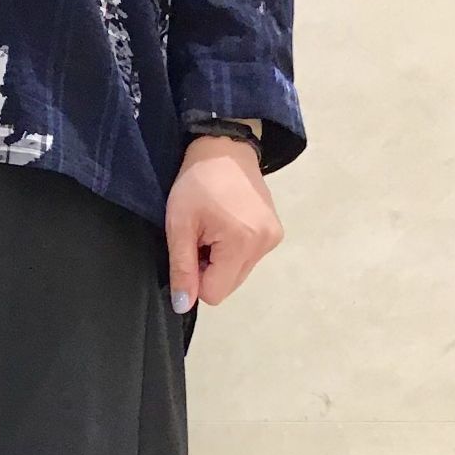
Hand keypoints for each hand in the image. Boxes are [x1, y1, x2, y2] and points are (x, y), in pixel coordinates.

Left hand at [165, 136, 283, 312]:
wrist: (225, 147)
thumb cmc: (197, 182)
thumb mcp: (179, 225)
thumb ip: (182, 269)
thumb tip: (183, 306)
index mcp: (242, 243)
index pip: (214, 293)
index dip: (196, 279)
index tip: (191, 250)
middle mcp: (264, 245)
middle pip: (227, 286)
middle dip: (209, 270)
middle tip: (201, 237)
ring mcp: (273, 239)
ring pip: (237, 275)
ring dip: (220, 261)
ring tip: (214, 229)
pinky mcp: (275, 233)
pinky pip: (247, 260)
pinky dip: (233, 252)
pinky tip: (227, 226)